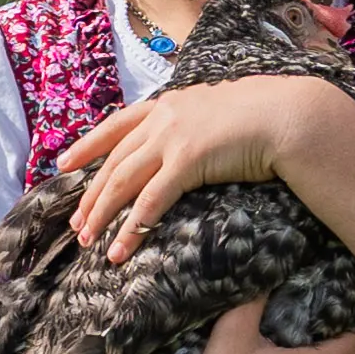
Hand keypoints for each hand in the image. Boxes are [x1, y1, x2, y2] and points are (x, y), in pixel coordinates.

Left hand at [65, 69, 354, 258]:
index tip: (64, 163)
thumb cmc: (267, 115)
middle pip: (114, 161)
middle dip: (92, 195)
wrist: (290, 114)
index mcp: (170, 103)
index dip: (87, 145)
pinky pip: (150, 202)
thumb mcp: (221, 111)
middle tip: (77, 223)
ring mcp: (173, 138)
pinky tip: (120, 250)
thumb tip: (196, 139)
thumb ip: (199, 123)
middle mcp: (164, 118)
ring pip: (122, 182)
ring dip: (102, 215)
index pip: (116, 125)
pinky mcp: (187, 161)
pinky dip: (132, 229)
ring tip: (89, 241)